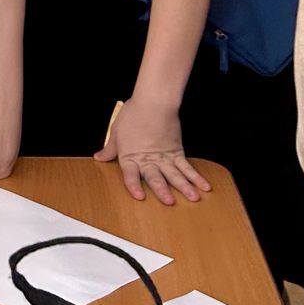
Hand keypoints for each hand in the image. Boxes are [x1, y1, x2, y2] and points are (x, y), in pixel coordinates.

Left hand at [93, 95, 209, 204]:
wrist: (153, 102)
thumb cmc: (133, 115)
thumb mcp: (116, 133)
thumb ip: (110, 149)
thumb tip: (99, 158)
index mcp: (130, 156)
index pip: (131, 175)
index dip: (134, 186)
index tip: (140, 197)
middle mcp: (148, 160)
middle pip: (156, 177)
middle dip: (163, 191)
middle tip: (170, 202)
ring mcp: (165, 157)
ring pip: (175, 174)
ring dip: (184, 187)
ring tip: (194, 198)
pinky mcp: (177, 152)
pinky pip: (187, 167)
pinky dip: (196, 177)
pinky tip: (204, 186)